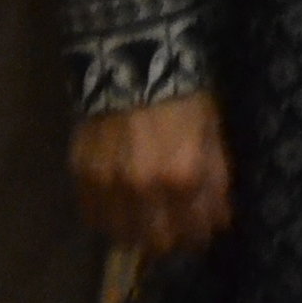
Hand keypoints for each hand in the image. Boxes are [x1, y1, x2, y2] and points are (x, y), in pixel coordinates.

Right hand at [72, 94, 233, 257]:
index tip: (199, 229)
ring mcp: (110, 185)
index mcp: (184, 176)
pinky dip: (107, 218)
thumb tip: (218, 221)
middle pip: (158, 243)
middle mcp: (146, 188)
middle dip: (169, 238)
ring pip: (124, 237)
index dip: (200, 234)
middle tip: (171, 225)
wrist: (133, 59)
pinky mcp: (83, 175)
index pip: (195, 232)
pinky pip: (93, 217)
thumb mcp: (211, 131)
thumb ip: (215, 179)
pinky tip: (117, 205)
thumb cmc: (182, 94)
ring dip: (136, 233)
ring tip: (143, 218)